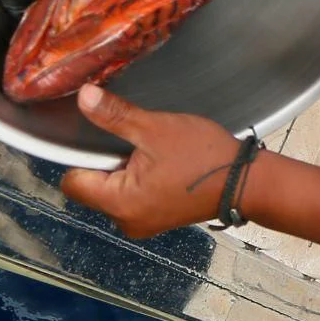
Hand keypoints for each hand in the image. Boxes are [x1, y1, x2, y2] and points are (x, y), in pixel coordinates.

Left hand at [60, 85, 247, 238]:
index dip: (84, 157)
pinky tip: (163, 166)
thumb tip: (84, 97)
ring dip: (126, 170)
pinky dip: (141, 180)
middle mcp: (126, 221)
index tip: (108, 141)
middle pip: (93, 187)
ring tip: (155, 155)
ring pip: (114, 190)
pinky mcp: (157, 219)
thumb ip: (115, 115)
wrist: (246, 181)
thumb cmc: (205, 158)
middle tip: (139, 146)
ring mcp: (143, 223)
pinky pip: (134, 197)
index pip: (73, 181)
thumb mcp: (156, 129)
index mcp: (119, 203)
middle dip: (109, 162)